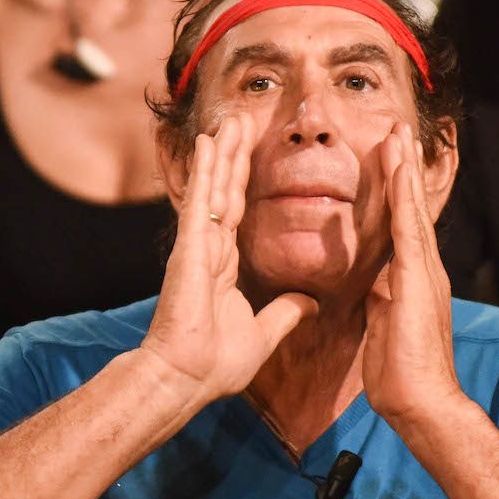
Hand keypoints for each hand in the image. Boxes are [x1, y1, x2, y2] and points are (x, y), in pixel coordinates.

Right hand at [141, 114, 317, 403]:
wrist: (187, 378)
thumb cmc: (214, 364)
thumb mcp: (263, 334)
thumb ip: (285, 314)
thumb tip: (311, 303)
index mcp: (222, 265)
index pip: (236, 212)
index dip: (243, 181)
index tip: (248, 153)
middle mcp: (208, 249)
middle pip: (225, 191)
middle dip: (233, 155)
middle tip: (240, 120)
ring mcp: (197, 246)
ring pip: (214, 188)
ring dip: (222, 153)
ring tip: (230, 120)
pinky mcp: (190, 248)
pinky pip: (201, 202)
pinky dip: (206, 171)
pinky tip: (210, 143)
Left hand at [363, 123, 468, 429]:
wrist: (420, 401)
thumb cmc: (401, 373)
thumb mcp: (384, 327)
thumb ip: (383, 301)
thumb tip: (375, 287)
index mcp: (412, 279)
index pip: (403, 226)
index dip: (396, 192)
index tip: (389, 159)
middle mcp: (424, 269)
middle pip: (411, 208)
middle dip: (403, 169)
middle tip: (398, 131)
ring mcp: (424, 271)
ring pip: (412, 209)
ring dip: (404, 171)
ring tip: (399, 136)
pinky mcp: (417, 278)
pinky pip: (408, 228)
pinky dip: (403, 197)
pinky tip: (399, 170)